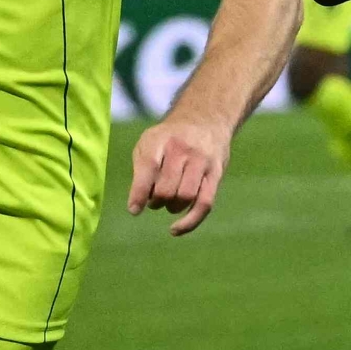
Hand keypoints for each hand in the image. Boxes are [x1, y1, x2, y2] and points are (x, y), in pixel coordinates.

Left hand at [126, 113, 232, 236]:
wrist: (205, 119)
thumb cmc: (169, 138)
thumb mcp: (148, 142)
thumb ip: (141, 170)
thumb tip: (137, 206)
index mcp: (160, 139)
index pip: (148, 168)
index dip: (139, 193)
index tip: (134, 210)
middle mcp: (183, 149)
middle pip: (166, 188)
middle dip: (156, 201)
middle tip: (154, 199)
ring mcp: (202, 161)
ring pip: (185, 197)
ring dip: (172, 208)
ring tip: (168, 202)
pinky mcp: (216, 174)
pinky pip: (205, 204)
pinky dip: (190, 222)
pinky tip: (176, 230)